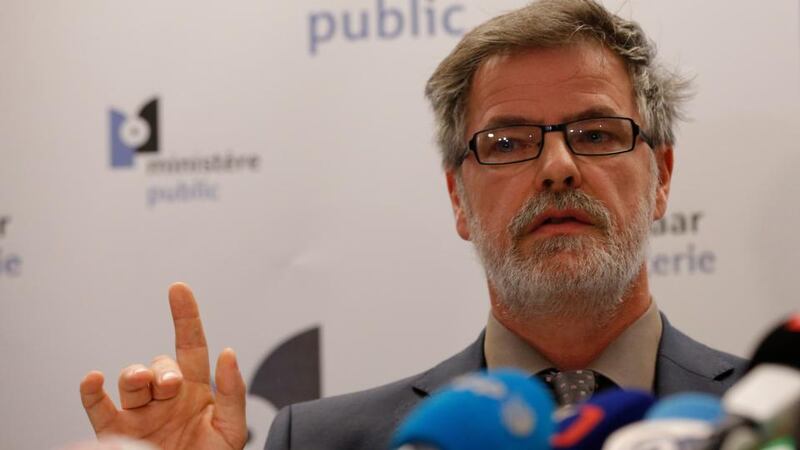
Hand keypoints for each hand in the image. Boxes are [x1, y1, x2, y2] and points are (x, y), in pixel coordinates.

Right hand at [80, 283, 246, 449]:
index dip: (185, 316)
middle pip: (158, 363)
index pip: (190, 345)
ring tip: (144, 385)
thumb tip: (227, 353)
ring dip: (136, 374)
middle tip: (171, 385)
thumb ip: (233, 392)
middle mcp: (164, 396)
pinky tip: (94, 379)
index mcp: (195, 390)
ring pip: (131, 378)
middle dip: (164, 368)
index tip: (179, 289)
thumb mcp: (231, 429)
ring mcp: (139, 412)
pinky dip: (92, 391)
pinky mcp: (116, 432)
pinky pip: (98, 406)